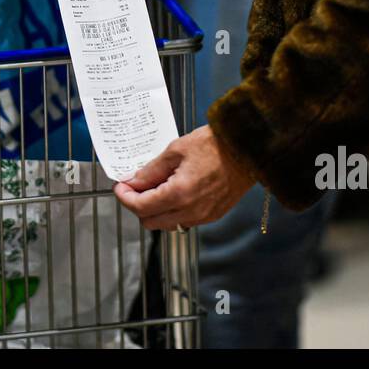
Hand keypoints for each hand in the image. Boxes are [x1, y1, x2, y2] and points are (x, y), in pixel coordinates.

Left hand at [113, 126, 255, 230]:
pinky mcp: (214, 215)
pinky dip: (173, 210)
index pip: (140, 207)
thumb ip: (151, 170)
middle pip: (150, 221)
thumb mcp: (176, 150)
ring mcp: (204, 216)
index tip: (120, 186)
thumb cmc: (215, 144)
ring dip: (155, 210)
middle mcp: (191, 211)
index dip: (125, 197)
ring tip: (154, 187)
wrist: (247, 148)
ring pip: (167, 224)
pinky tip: (173, 191)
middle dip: (137, 205)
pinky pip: (184, 220)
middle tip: (135, 186)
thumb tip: (133, 180)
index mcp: (179, 194)